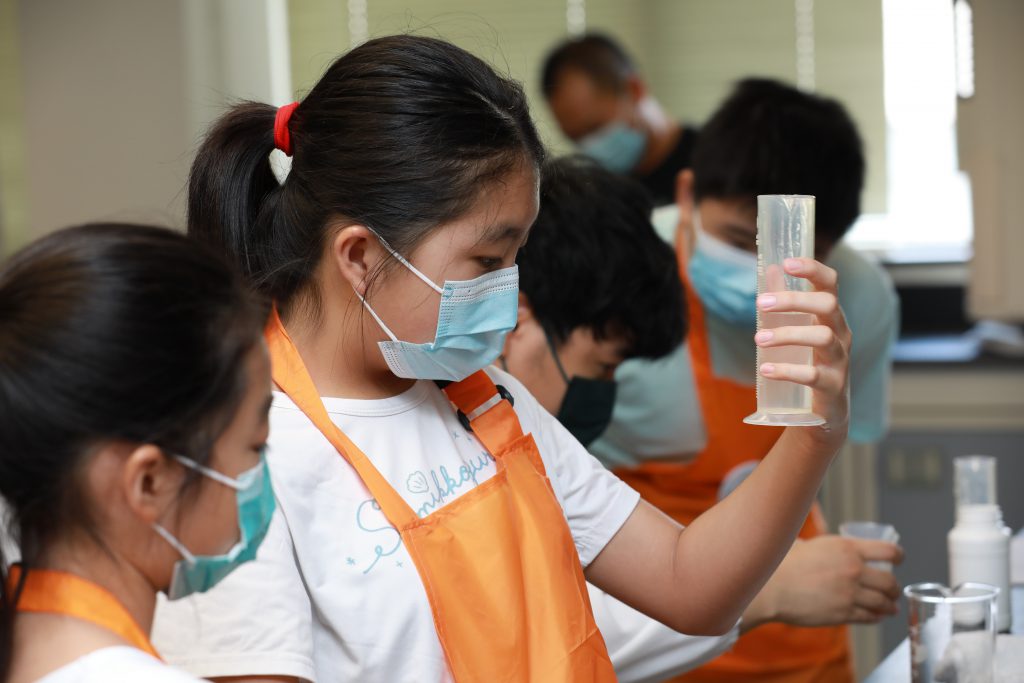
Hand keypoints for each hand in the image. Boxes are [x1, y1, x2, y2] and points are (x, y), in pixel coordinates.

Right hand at [742, 535, 902, 630]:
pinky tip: (876, 615)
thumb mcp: (811, 544)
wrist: (771, 587)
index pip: (888, 551)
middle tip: (893, 590)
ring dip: (889, 605)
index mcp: (847, 548)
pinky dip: (876, 617)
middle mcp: (853, 569)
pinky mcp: (843, 613)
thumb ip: (828, 548)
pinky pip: (869, 617)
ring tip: (890, 607)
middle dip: (894, 588)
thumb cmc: (784, 562)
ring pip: (883, 602)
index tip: (898, 560)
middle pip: (890, 581)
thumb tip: (825, 547)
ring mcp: (850, 593)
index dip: (898, 556)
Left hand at [755, 258, 851, 447]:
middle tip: (760, 303)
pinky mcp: (833, 387)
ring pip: (822, 338)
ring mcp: (840, 361)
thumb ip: (786, 302)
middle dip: (794, 301)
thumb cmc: (810, 363)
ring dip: (787, 335)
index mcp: (831, 317)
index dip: (813, 269)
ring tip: (758, 339)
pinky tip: (765, 370)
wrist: (825, 413)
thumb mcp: (799, 330)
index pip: (831, 284)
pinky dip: (787, 371)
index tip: (787, 263)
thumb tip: (771, 268)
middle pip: (827, 306)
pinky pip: (812, 375)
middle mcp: (841, 334)